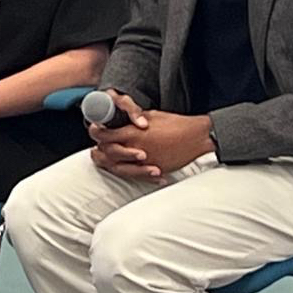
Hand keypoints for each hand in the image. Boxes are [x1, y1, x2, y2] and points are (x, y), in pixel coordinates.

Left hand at [89, 95, 211, 179]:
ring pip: (119, 168)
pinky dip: (130, 173)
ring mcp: (145, 162)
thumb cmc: (175, 124)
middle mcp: (135, 148)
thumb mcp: (150, 117)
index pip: (104, 136)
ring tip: (107, 161)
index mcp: (132, 133)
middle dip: (100, 151)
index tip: (96, 131)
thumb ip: (133, 122)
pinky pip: (137, 176)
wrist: (196, 137)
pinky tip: (126, 170)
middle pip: (107, 154)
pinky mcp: (155, 170)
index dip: (96, 134)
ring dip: (111, 164)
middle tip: (96, 148)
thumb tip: (122, 123)